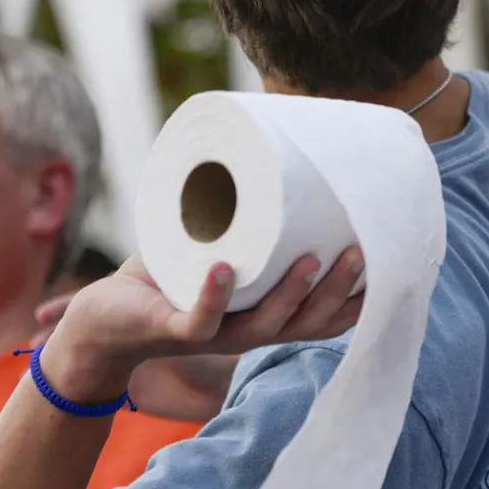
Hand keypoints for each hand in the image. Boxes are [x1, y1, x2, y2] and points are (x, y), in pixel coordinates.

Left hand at [40, 247, 364, 404]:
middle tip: (360, 252)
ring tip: (310, 258)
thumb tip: (282, 155)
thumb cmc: (164, 276)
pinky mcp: (169, 328)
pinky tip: (224, 269)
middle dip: (338, 292)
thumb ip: (246, 216)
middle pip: (306, 324)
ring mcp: (209, 333)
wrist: (99, 320)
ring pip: (262, 326)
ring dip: (289, 295)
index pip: (323, 317)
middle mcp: (244, 331)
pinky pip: (198, 319)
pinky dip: (213, 294)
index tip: (389, 265)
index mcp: (262, 315)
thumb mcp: (216, 244)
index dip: (359, 300)